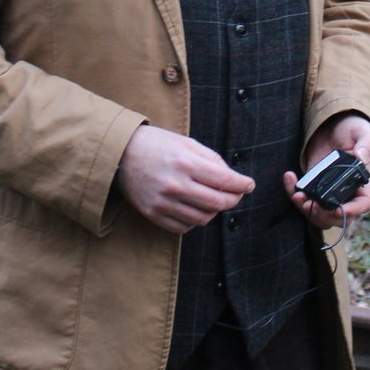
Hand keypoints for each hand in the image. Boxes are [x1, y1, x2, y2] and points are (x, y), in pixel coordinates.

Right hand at [116, 125, 253, 234]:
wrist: (120, 154)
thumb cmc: (156, 144)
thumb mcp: (186, 142)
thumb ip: (211, 159)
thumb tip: (232, 178)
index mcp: (185, 163)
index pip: (224, 180)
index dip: (242, 185)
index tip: (249, 185)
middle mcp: (175, 185)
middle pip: (217, 203)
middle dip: (233, 200)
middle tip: (237, 195)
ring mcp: (163, 202)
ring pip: (203, 218)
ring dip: (215, 211)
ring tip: (215, 200)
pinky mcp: (153, 214)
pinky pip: (184, 227)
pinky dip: (195, 220)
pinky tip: (195, 208)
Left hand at [282, 113, 369, 228]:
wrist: (334, 127)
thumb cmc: (354, 131)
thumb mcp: (364, 133)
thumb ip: (367, 144)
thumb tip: (360, 156)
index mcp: (363, 184)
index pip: (362, 205)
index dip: (352, 211)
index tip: (338, 210)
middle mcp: (346, 193)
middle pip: (338, 217)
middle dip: (323, 215)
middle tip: (310, 204)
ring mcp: (328, 192)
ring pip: (319, 214)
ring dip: (307, 209)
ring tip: (297, 195)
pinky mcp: (313, 186)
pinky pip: (303, 198)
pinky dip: (293, 192)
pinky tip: (290, 177)